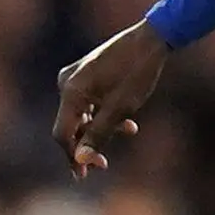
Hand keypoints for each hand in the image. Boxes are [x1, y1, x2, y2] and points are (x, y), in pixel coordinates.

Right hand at [53, 21, 167, 177]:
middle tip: (103, 165)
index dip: (72, 156)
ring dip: (100, 129)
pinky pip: (89, 102)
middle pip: (70, 124)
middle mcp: (66, 83)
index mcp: (71, 91)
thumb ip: (99, 134)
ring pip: (82, 114)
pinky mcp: (86, 74)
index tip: (85, 175)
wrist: (152, 39)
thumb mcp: (121, 108)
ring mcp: (75, 77)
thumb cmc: (138, 73)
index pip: (62, 134)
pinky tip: (128, 124)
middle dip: (87, 144)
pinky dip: (104, 114)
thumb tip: (81, 160)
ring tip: (127, 131)